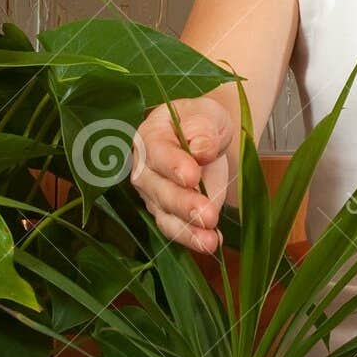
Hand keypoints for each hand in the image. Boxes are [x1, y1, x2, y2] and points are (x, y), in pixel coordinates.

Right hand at [128, 95, 233, 252]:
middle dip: (184, 204)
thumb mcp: (206, 114)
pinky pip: (177, 229)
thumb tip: (201, 149)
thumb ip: (202, 128)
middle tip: (207, 215)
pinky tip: (212, 242)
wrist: (205, 140)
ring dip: (188, 230)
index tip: (192, 176)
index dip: (173, 165)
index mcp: (150, 137)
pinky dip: (194, 239)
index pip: (158, 153)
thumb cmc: (201, 122)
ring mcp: (153, 195)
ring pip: (166, 216)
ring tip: (209, 241)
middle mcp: (145, 169)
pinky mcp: (168, 213)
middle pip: (159, 190)